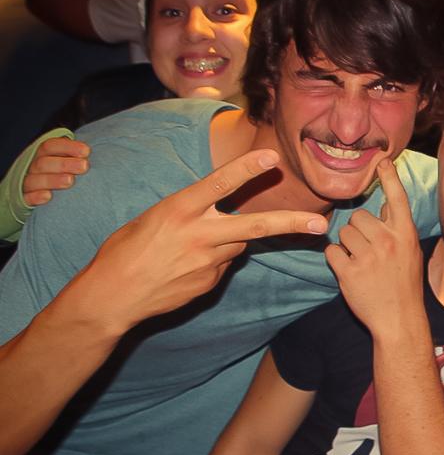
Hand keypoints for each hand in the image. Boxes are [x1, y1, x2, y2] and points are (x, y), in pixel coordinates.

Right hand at [23, 137, 89, 206]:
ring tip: (70, 181)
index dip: (68, 147)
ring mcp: (28, 183)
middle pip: (44, 162)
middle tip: (84, 166)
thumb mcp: (69, 163)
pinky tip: (48, 196)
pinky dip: (36, 196)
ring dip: (52, 180)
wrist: (40, 196)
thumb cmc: (64, 175)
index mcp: (44, 155)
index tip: (86, 151)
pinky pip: (26, 197)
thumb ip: (79, 157)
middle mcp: (34, 168)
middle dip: (64, 164)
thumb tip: (94, 153)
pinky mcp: (24, 199)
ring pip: (34, 180)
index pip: (50, 146)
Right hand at [74, 149, 327, 330]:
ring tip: (189, 248)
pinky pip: (223, 264)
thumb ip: (192, 212)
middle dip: (290, 224)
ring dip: (227, 240)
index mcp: (179, 210)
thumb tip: (222, 213)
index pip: (219, 184)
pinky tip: (185, 267)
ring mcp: (207, 262)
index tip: (271, 158)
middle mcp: (199, 234)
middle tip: (320, 224)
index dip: (246, 169)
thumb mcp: (153, 217)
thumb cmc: (126, 250)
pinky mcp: (210, 283)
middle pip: (255, 227)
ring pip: (238, 244)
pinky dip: (212, 261)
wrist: (112, 296)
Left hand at [325, 159, 423, 333]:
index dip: (389, 177)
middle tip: (368, 250)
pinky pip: (331, 251)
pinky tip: (349, 271)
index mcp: (405, 235)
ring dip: (347, 245)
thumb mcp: (410, 253)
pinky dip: (336, 260)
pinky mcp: (348, 272)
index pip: (397, 198)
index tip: (382, 159)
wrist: (399, 320)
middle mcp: (388, 242)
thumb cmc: (404, 285)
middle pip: (358, 217)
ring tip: (361, 263)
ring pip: (343, 233)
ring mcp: (368, 257)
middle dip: (358, 230)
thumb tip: (382, 205)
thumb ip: (396, 229)